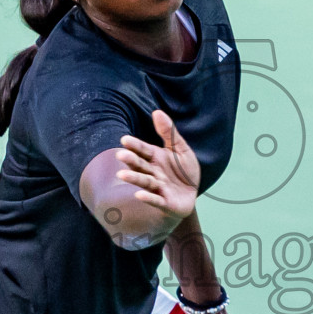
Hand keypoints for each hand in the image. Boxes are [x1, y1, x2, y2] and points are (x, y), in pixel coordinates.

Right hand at [115, 110, 199, 224]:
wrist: (192, 193)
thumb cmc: (183, 170)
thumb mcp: (180, 149)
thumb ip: (169, 132)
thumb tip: (157, 111)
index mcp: (155, 158)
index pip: (143, 150)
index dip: (135, 145)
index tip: (124, 139)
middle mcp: (153, 172)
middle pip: (140, 165)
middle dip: (131, 160)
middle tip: (120, 155)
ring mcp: (158, 187)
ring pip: (144, 181)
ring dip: (134, 178)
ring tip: (122, 174)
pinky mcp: (165, 202)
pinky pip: (156, 199)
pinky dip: (148, 198)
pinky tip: (139, 195)